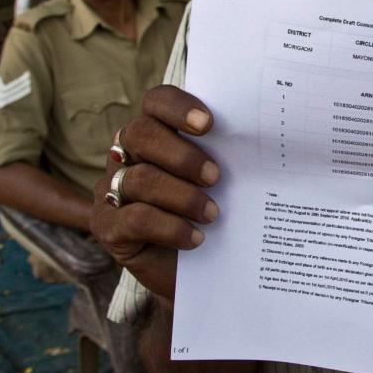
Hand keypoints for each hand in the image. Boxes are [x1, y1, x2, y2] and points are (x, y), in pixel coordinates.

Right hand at [89, 85, 220, 301]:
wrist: (198, 270)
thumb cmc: (211, 212)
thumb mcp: (222, 181)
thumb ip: (228, 155)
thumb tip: (265, 136)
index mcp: (155, 131)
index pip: (156, 102)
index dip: (178, 107)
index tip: (210, 124)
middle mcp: (126, 153)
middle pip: (141, 134)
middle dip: (182, 155)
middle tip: (215, 177)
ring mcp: (111, 189)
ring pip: (140, 178)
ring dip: (183, 196)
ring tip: (212, 214)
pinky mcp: (106, 226)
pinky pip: (135, 219)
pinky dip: (170, 227)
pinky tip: (195, 237)